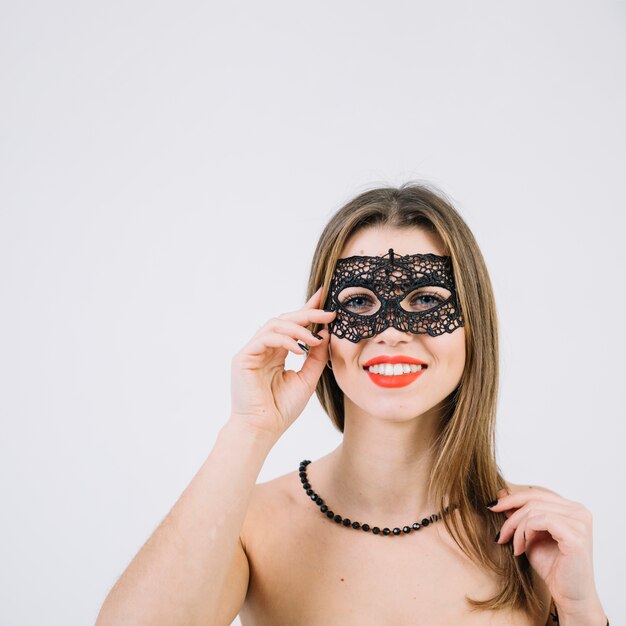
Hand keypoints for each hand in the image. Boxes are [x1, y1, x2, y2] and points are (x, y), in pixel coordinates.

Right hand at [229, 286, 335, 438]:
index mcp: (277, 353)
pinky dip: (284, 340)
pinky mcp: (243, 357)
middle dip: (307, 314)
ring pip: (275, 324)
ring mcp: (253, 351)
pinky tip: (299, 349)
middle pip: (285, 320)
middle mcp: (264, 349)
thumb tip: (326, 333)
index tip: (324, 297)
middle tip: (327, 314)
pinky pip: (265, 338)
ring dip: (298, 328)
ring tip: (315, 339)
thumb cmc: (281, 410)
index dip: (308, 310)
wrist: (263, 430)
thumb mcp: (307, 379)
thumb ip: (316, 357)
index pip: (293, 326)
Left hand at [489, 482, 603, 619]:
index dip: (512, 498)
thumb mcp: (530, 535)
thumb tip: (502, 493)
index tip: (493, 507)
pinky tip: (521, 548)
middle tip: (499, 532)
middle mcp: (579, 511)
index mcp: (571, 508)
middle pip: (534, 498)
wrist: (569, 597)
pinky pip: (541, 520)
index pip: (537, 494)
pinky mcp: (575, 535)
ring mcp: (579, 522)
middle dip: (510, 513)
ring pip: (534, 510)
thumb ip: (520, 515)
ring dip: (516, 527)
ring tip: (513, 546)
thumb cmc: (552, 567)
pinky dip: (525, 532)